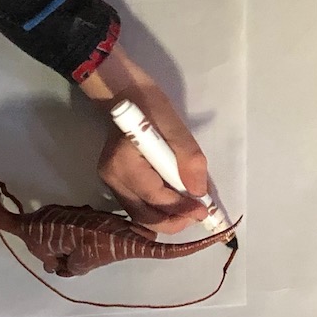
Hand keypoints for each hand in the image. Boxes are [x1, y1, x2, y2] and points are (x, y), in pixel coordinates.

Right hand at [79, 46, 209, 233]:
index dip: (182, 209)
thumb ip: (188, 160)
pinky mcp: (115, 183)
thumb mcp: (176, 126)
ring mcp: (111, 182)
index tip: (205, 211)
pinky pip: (137, 206)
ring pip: (140, 216)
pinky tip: (175, 202)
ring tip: (189, 210)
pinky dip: (157, 209)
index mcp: (125, 163)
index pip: (156, 199)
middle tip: (198, 216)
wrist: (124, 94)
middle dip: (174, 222)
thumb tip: (199, 192)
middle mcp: (113, 178)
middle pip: (144, 217)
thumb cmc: (150, 105)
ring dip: (166, 218)